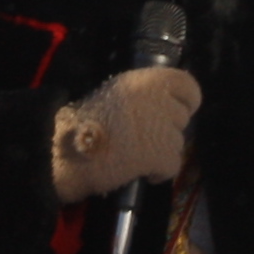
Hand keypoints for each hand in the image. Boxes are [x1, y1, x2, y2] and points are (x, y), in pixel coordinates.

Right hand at [48, 65, 200, 201]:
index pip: (188, 85)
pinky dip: (160, 173)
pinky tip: (142, 173)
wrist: (66, 151)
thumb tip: (167, 107)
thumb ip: (144, 96)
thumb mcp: (117, 94)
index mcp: (146, 80)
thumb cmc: (86, 123)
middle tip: (145, 139)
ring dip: (162, 152)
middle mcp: (158, 99)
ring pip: (178, 144)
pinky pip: (173, 166)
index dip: (186, 102)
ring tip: (136, 156)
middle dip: (167, 131)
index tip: (176, 113)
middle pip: (182, 118)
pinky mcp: (159, 154)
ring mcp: (161, 128)